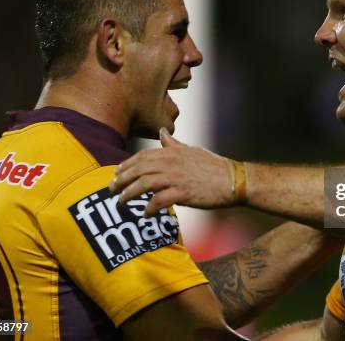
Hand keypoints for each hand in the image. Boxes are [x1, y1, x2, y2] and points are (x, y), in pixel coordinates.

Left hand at [110, 128, 240, 216]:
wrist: (233, 180)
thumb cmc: (213, 166)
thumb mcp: (192, 150)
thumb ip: (174, 144)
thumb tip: (162, 132)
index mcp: (173, 151)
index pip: (142, 156)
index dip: (127, 165)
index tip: (116, 174)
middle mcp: (172, 162)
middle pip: (139, 169)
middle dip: (122, 180)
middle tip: (112, 190)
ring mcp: (177, 177)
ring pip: (144, 184)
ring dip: (129, 194)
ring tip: (121, 203)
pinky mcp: (184, 192)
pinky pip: (159, 200)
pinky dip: (149, 207)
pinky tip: (145, 213)